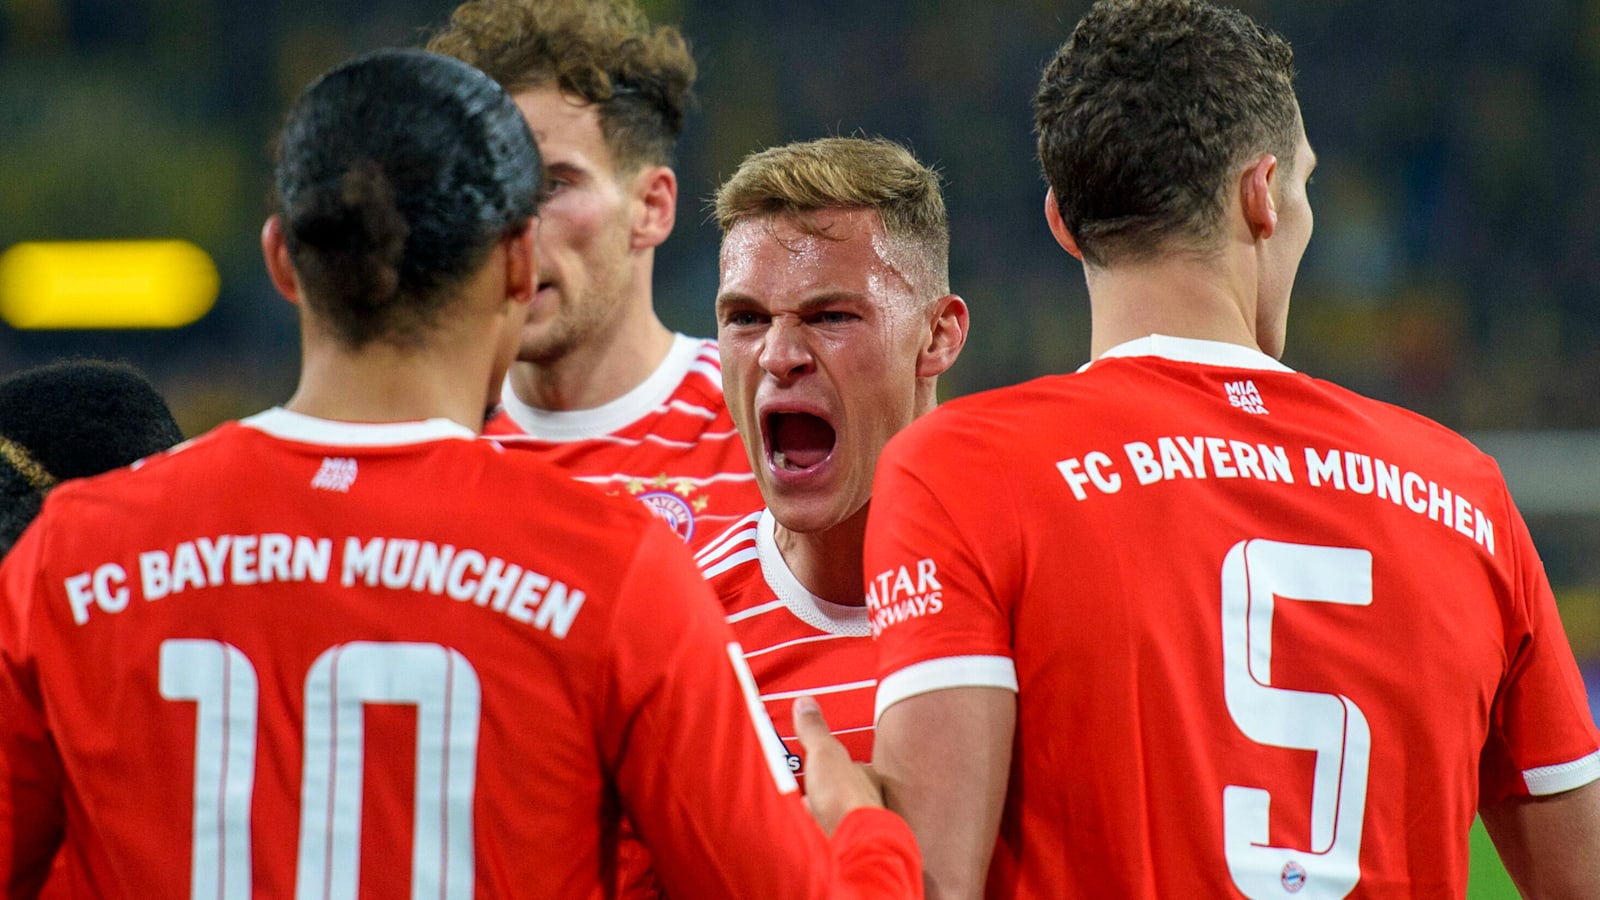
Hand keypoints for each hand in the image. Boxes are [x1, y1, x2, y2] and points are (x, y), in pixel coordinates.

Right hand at [793, 695, 883, 835]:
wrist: (851, 847)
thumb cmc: (846, 801)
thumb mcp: (824, 753)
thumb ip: (815, 730)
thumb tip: (806, 702)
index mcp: (865, 777)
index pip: (849, 764)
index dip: (831, 762)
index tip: (818, 760)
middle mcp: (865, 802)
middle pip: (841, 792)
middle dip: (824, 790)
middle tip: (806, 788)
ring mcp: (855, 827)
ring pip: (835, 815)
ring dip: (819, 813)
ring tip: (800, 813)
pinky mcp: (843, 846)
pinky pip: (826, 836)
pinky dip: (815, 833)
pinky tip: (805, 835)